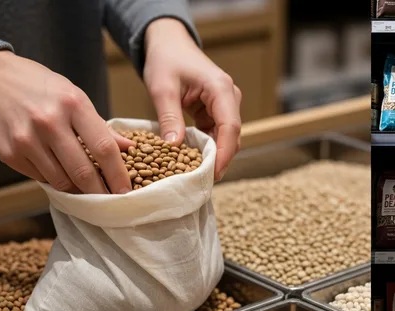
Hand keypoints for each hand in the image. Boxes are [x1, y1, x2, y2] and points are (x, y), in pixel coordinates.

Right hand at [0, 51, 133, 193]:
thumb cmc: (40, 86)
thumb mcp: (74, 96)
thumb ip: (100, 125)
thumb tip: (129, 147)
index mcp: (73, 104)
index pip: (103, 148)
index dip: (118, 174)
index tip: (126, 190)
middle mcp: (49, 122)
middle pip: (83, 171)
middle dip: (100, 192)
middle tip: (110, 202)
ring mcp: (26, 140)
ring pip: (61, 181)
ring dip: (77, 190)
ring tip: (86, 189)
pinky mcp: (9, 153)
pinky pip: (40, 178)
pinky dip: (54, 181)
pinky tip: (59, 174)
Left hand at [143, 18, 241, 180]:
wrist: (169, 44)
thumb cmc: (166, 59)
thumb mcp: (162, 88)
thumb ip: (170, 117)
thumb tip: (174, 147)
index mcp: (221, 89)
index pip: (230, 126)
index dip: (223, 153)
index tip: (213, 173)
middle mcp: (229, 98)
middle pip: (232, 136)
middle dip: (219, 159)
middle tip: (201, 181)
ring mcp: (225, 105)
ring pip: (226, 138)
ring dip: (212, 155)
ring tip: (196, 175)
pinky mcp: (216, 111)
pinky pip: (216, 134)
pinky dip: (205, 148)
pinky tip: (192, 161)